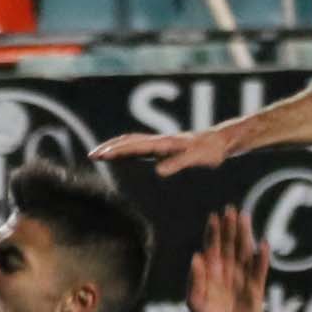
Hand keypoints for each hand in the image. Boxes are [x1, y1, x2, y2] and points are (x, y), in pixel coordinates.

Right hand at [91, 124, 243, 179]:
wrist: (220, 140)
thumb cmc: (209, 152)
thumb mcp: (196, 159)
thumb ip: (178, 164)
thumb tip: (158, 171)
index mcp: (164, 143)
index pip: (134, 146)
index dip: (116, 151)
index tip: (100, 155)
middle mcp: (159, 140)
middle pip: (128, 141)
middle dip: (109, 147)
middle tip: (92, 155)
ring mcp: (160, 141)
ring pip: (132, 140)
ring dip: (114, 145)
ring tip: (100, 153)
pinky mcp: (162, 144)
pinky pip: (139, 142)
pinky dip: (125, 145)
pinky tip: (122, 151)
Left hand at [184, 205, 271, 311]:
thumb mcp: (196, 304)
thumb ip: (195, 281)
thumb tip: (196, 257)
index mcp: (211, 274)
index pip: (212, 248)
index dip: (214, 232)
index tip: (215, 215)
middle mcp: (227, 272)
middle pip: (229, 245)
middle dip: (229, 228)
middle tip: (231, 209)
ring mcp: (242, 279)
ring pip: (244, 252)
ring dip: (245, 235)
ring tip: (245, 218)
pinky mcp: (255, 290)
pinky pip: (259, 271)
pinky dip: (261, 259)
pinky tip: (263, 245)